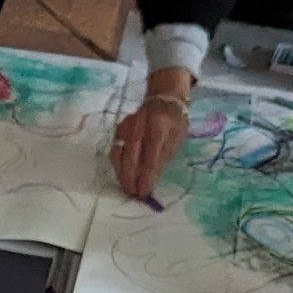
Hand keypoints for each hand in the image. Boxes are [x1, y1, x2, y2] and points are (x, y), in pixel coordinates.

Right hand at [110, 82, 189, 199]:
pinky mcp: (119, 129)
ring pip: (118, 154)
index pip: (149, 158)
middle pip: (130, 157)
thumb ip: (163, 157)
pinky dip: (118, 164)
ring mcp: (127, 126)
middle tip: (132, 195)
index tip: (144, 193)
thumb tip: (150, 180)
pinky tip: (123, 174)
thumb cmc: (174, 120)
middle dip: (130, 179)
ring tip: (127, 187)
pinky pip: (115, 149)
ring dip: (121, 173)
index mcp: (158, 127)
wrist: (163, 98)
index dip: (145, 178)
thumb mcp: (177, 139)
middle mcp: (139, 125)